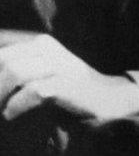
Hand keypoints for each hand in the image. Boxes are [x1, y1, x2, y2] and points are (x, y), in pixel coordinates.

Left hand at [0, 31, 138, 119]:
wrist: (108, 98)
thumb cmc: (70, 90)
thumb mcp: (43, 72)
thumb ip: (18, 70)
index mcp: (41, 43)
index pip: (3, 54)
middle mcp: (50, 49)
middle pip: (5, 61)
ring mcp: (60, 65)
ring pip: (15, 72)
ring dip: (1, 95)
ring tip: (2, 109)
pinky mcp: (66, 83)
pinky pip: (32, 91)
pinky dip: (16, 106)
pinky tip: (12, 114)